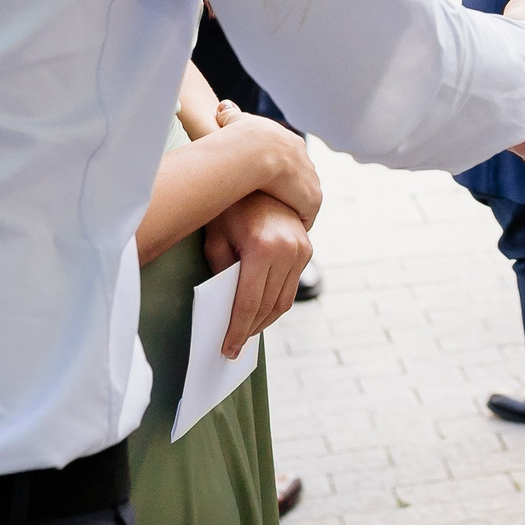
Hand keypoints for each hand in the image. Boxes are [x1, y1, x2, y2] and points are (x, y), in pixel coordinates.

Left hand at [201, 191, 312, 356]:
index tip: (227, 350)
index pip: (249, 303)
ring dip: (264, 321)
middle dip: (249, 330)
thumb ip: (222, 274)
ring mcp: (303, 249)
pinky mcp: (307, 249)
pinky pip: (291, 287)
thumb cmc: (230, 206)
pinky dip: (275, 304)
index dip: (236, 331)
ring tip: (244, 333)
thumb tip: (224, 309)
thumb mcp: (216, 239)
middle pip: (268, 307)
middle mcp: (289, 249)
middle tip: (233, 348)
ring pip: (283, 301)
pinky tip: (259, 313)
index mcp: (263, 247)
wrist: (260, 174)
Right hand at [214, 109, 321, 227]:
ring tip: (283, 218)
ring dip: (296, 205)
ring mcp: (310, 177)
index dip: (282, 171)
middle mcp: (304, 158)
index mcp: (289, 141)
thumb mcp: (234, 121)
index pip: (291, 158)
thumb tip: (223, 107)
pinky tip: (288, 227)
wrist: (253, 152)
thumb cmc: (238, 138)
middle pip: (302, 176)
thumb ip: (229, 114)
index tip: (271, 182)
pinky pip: (308, 212)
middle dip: (292, 188)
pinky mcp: (311, 196)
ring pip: (306, 195)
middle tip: (277, 201)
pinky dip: (300, 219)